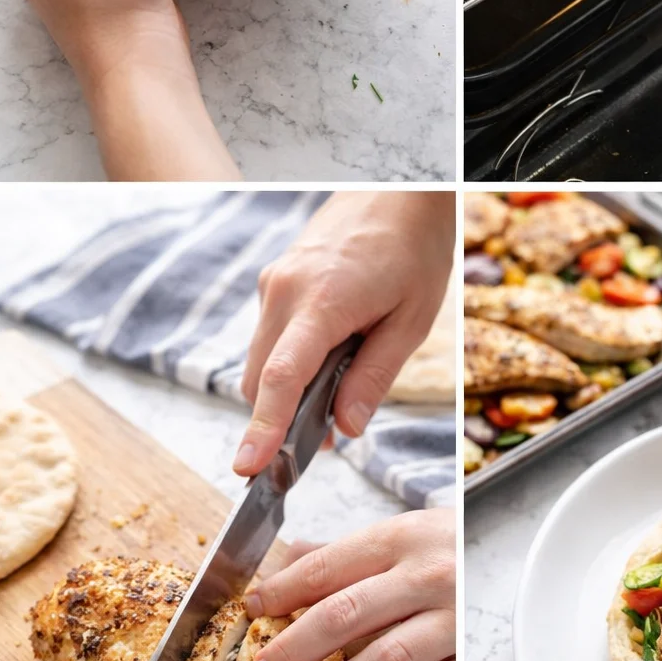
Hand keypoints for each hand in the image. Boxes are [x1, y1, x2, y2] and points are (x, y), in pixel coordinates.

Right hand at [236, 190, 453, 472]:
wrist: (397, 193)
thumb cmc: (413, 249)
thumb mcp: (411, 321)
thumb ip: (374, 377)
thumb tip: (345, 428)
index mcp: (322, 302)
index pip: (281, 377)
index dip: (263, 427)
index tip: (247, 466)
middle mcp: (284, 291)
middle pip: (260, 379)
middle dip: (279, 419)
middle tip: (323, 441)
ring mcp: (273, 283)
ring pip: (261, 361)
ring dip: (286, 390)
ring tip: (338, 390)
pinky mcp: (274, 280)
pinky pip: (269, 337)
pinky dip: (288, 361)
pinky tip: (330, 356)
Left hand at [247, 508, 454, 660]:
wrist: (533, 552)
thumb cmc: (454, 546)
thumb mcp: (403, 532)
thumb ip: (346, 550)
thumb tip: (289, 558)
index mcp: (402, 536)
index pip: (327, 566)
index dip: (282, 590)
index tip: (252, 609)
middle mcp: (427, 574)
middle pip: (345, 614)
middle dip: (294, 647)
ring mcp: (453, 618)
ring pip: (385, 659)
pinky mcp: (474, 656)